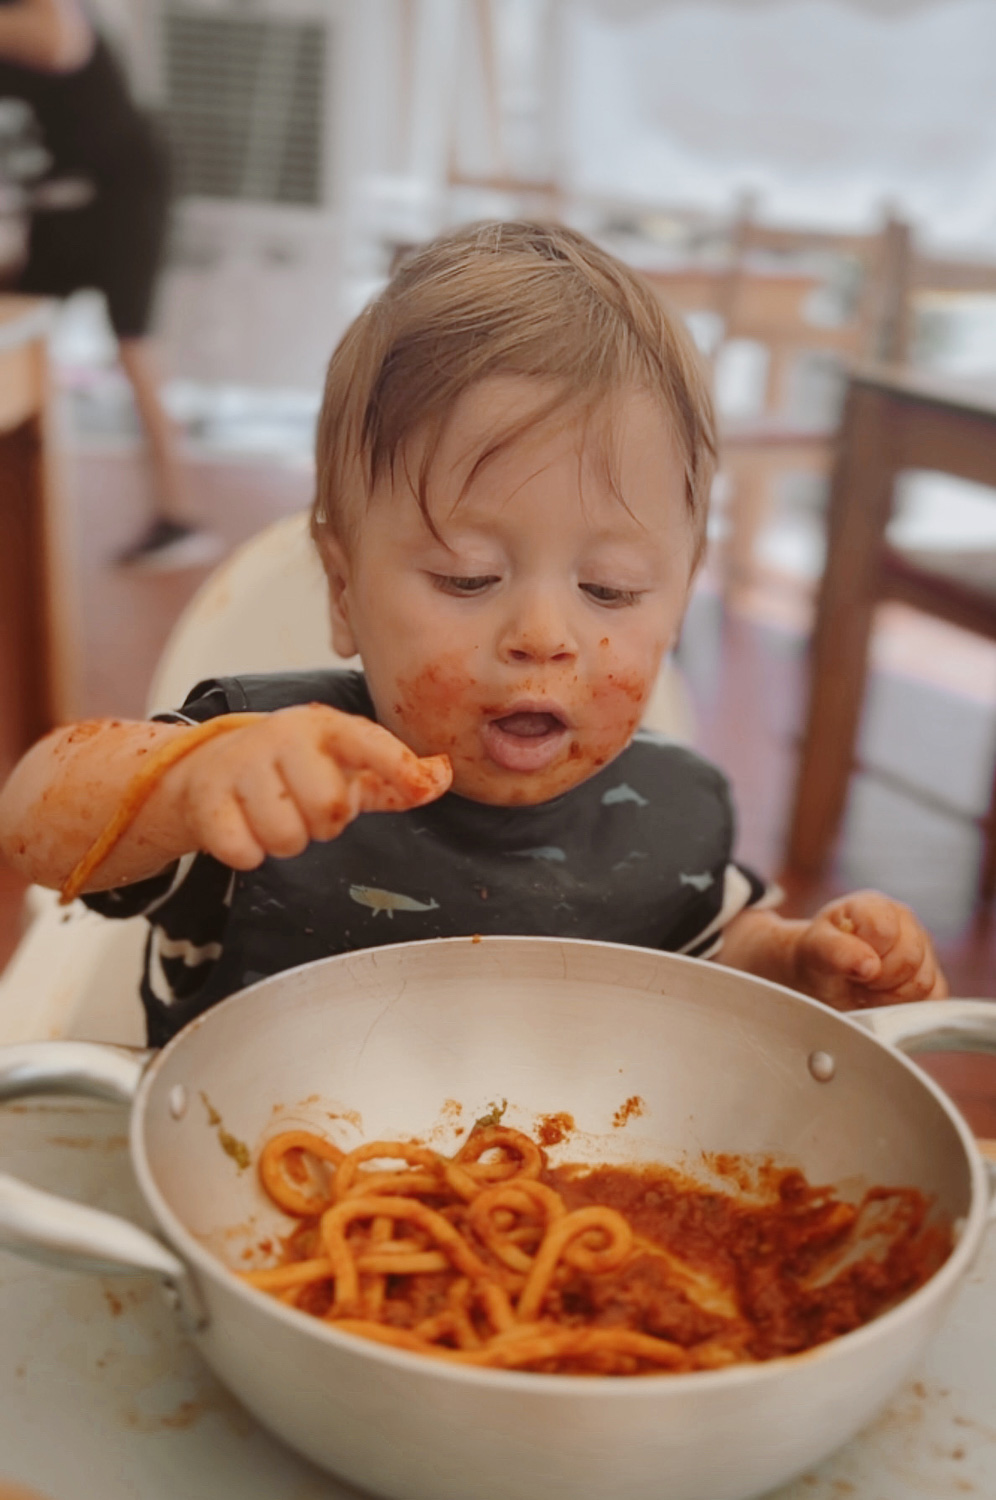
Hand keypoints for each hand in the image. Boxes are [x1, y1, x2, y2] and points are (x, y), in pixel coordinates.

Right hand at [165, 705, 451, 869]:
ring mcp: (240, 764)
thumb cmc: (291, 770)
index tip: (420, 785)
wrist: (208, 767)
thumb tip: (442, 777)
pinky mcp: (206, 798)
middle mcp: (282, 737)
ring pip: (287, 836)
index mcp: (323, 727)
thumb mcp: (343, 765)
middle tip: (306, 809)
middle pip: (329, 808)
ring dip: (286, 840)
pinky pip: (245, 851)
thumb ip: (396, 777)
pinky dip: (248, 851)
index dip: (398, 767)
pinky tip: (243, 827)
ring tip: (275, 816)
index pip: (368, 742)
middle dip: (324, 823)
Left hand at [792, 891, 947, 1007]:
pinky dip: (906, 1007)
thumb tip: (870, 966)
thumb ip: (836, 951)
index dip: (864, 956)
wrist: (820, 977)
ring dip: (889, 996)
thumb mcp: (814, 950)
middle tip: (855, 980)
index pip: (884, 932)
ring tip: (866, 988)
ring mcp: (923, 949)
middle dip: (877, 979)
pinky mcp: (933, 978)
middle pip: (909, 959)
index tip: (846, 962)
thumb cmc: (817, 957)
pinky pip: (933, 999)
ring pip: (923, 982)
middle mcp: (905, 922)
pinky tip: (883, 998)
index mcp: (875, 906)